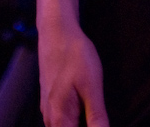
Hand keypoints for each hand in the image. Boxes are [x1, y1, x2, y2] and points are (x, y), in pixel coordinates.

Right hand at [36, 0, 109, 126]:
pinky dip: (78, 118)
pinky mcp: (51, 103)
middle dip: (89, 124)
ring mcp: (49, 112)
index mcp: (60, 120)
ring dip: (85, 121)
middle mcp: (50, 121)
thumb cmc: (74, 55)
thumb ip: (97, 118)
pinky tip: (87, 104)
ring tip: (94, 107)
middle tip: (99, 108)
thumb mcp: (92, 86)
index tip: (101, 118)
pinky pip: (65, 121)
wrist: (57, 31)